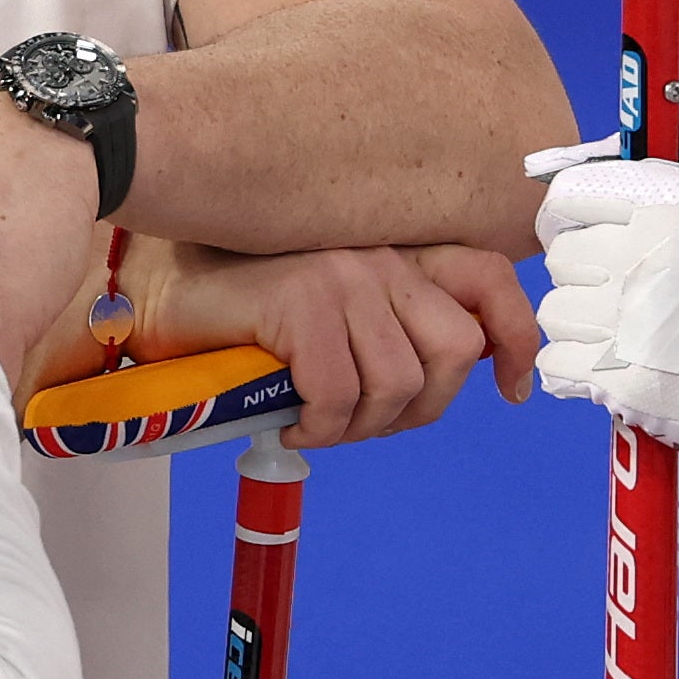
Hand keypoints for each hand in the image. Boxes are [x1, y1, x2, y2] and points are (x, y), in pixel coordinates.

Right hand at [134, 240, 535, 447]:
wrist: (163, 296)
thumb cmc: (248, 318)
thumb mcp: (333, 315)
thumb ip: (387, 329)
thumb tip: (435, 386)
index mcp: (396, 253)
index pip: (488, 278)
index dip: (516, 336)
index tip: (510, 388)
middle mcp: (381, 255)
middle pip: (455, 350)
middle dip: (419, 408)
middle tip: (366, 423)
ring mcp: (344, 274)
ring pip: (398, 382)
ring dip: (360, 425)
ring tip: (319, 421)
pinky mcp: (304, 300)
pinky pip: (340, 393)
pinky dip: (320, 426)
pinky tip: (292, 421)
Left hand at [533, 157, 678, 475]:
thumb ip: (657, 192)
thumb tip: (591, 187)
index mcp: (666, 213)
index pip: (569, 198)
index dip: (568, 219)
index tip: (577, 234)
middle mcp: (643, 260)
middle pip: (560, 257)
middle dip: (579, 274)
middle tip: (611, 290)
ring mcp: (629, 321)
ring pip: (555, 310)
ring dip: (577, 322)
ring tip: (615, 330)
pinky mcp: (619, 376)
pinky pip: (555, 360)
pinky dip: (572, 365)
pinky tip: (604, 363)